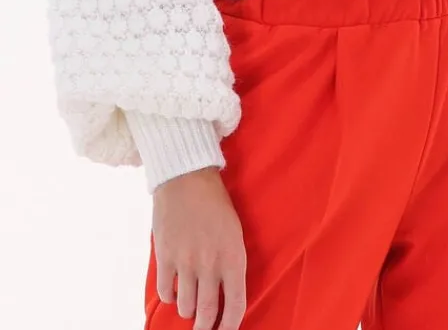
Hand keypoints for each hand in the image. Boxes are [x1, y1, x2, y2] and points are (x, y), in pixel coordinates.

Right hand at [152, 166, 246, 329]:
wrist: (187, 177)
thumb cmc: (215, 203)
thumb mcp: (234, 231)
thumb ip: (231, 262)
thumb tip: (227, 292)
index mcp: (234, 256)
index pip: (236, 305)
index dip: (230, 326)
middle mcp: (211, 263)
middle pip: (208, 314)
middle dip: (205, 328)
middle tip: (203, 329)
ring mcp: (186, 261)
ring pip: (186, 306)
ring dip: (188, 308)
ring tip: (190, 301)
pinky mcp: (165, 256)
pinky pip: (166, 291)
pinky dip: (170, 295)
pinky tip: (174, 288)